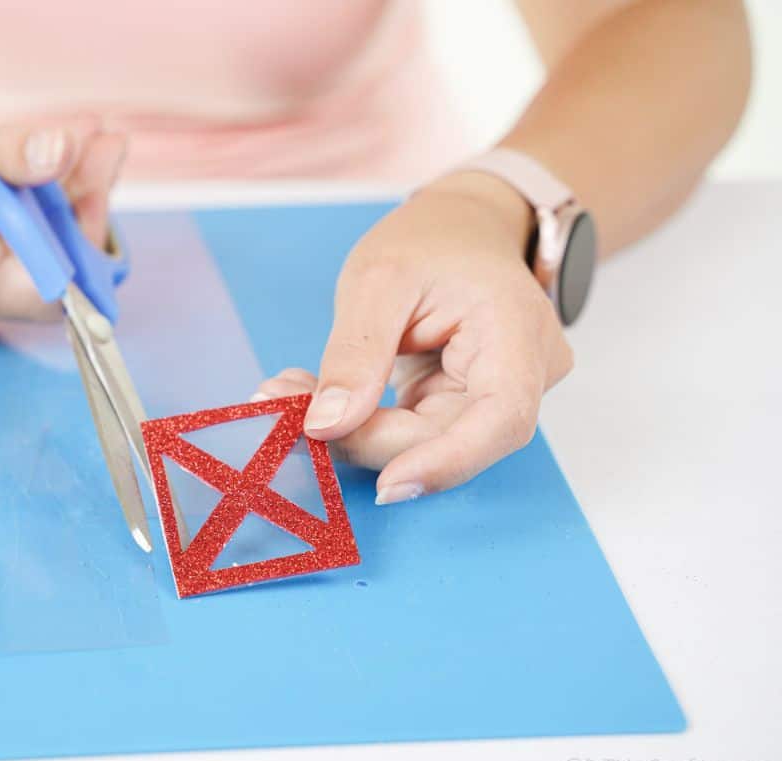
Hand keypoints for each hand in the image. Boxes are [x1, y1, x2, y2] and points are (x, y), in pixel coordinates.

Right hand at [0, 100, 125, 337]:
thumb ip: (1, 154)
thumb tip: (68, 151)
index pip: (54, 282)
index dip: (86, 226)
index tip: (99, 161)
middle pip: (46, 275)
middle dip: (78, 206)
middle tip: (98, 141)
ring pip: (26, 266)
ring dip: (55, 206)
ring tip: (78, 143)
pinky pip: (0, 262)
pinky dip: (24, 218)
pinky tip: (37, 172)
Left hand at [253, 172, 573, 502]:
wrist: (461, 226)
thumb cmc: (431, 239)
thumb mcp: (378, 278)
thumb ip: (356, 354)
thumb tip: (327, 426)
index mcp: (518, 331)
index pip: (502, 418)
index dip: (446, 461)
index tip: (385, 485)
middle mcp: (523, 374)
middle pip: (450, 437)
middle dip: (365, 436)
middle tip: (284, 406)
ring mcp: (495, 394)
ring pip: (424, 441)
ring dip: (354, 429)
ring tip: (289, 390)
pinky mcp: (461, 404)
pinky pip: (413, 430)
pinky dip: (361, 418)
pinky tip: (315, 393)